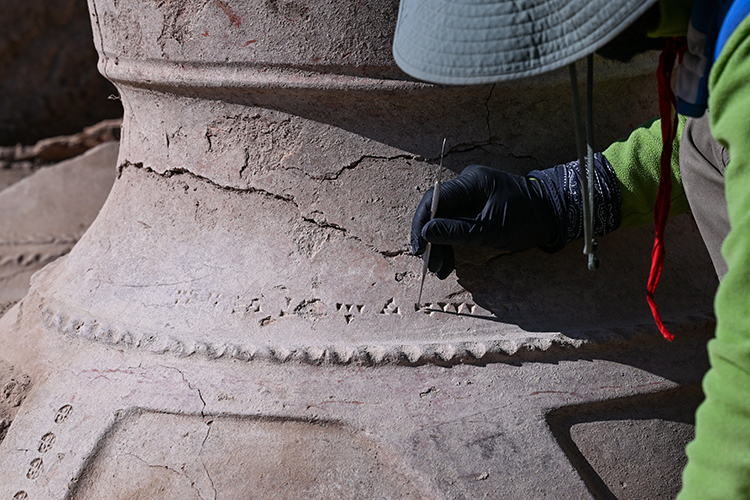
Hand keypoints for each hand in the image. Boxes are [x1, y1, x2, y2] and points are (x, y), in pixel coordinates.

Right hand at [411, 165, 557, 277]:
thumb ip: (457, 232)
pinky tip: (449, 262)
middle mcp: (467, 184)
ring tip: (440, 269)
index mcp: (472, 182)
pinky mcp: (475, 207)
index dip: (422, 224)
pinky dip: (451, 243)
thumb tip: (426, 233)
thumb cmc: (526, 220)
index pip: (434, 199)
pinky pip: (456, 223)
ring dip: (440, 245)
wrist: (553, 215)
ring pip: (444, 220)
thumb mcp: (490, 230)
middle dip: (431, 239)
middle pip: (437, 211)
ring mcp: (471, 195)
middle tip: (430, 265)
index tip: (419, 248)